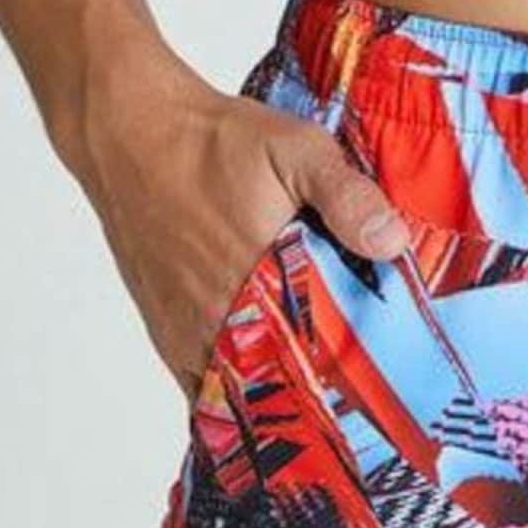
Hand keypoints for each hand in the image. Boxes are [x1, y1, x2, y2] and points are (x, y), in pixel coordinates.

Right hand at [70, 54, 414, 399]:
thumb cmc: (215, 142)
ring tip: (322, 389)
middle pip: (282, 381)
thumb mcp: (296, 150)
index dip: (354, 373)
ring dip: (279, 390)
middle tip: (364, 392)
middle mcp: (215, 321)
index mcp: (256, 284)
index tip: (387, 380)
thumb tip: (393, 242)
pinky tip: (266, 380)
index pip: (318, 358)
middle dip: (324, 386)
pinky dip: (236, 389)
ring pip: (242, 389)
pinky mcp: (165, 331)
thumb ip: (346, 196)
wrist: (134, 136)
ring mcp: (186, 333)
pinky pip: (204, 385)